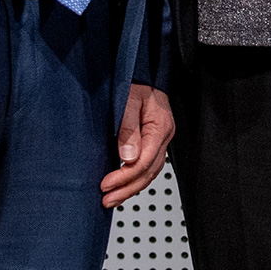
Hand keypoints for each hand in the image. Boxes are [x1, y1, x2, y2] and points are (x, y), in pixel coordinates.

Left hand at [100, 84, 174, 208]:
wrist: (141, 70)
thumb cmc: (134, 80)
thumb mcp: (127, 99)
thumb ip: (127, 128)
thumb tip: (127, 158)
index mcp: (161, 126)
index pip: (144, 161)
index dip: (124, 176)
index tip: (106, 184)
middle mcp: (164, 135)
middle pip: (149, 171)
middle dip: (127, 188)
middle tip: (107, 199)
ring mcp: (161, 138)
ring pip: (150, 172)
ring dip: (131, 188)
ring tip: (113, 198)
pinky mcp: (154, 139)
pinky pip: (149, 165)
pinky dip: (136, 178)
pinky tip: (124, 185)